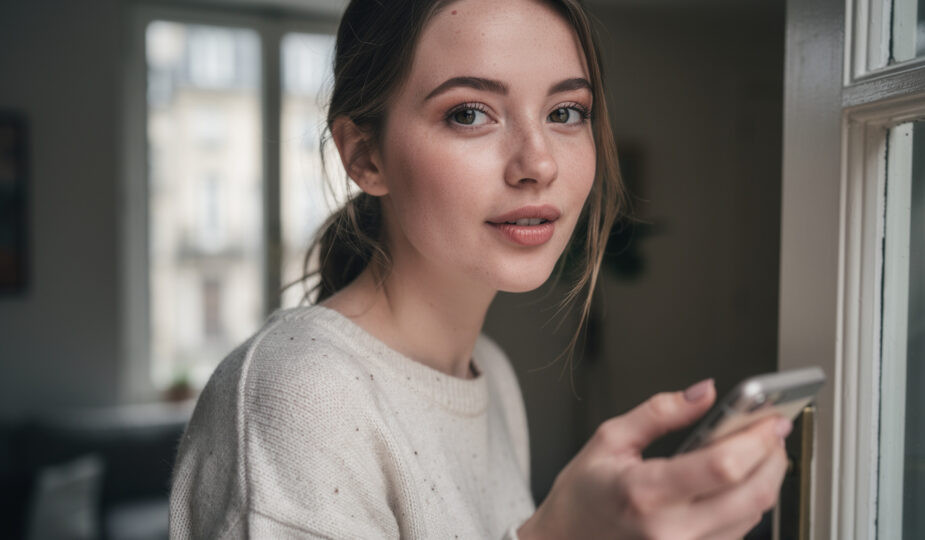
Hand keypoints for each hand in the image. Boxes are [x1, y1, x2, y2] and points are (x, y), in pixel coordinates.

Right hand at [518, 379, 791, 539]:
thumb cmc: (582, 496)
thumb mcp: (610, 439)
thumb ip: (660, 412)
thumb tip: (702, 393)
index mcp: (645, 492)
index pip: (721, 468)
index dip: (756, 441)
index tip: (769, 420)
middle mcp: (670, 530)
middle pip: (751, 495)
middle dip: (773, 457)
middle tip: (772, 432)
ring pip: (752, 517)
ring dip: (765, 480)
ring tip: (758, 452)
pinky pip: (738, 534)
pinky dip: (747, 503)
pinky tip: (739, 482)